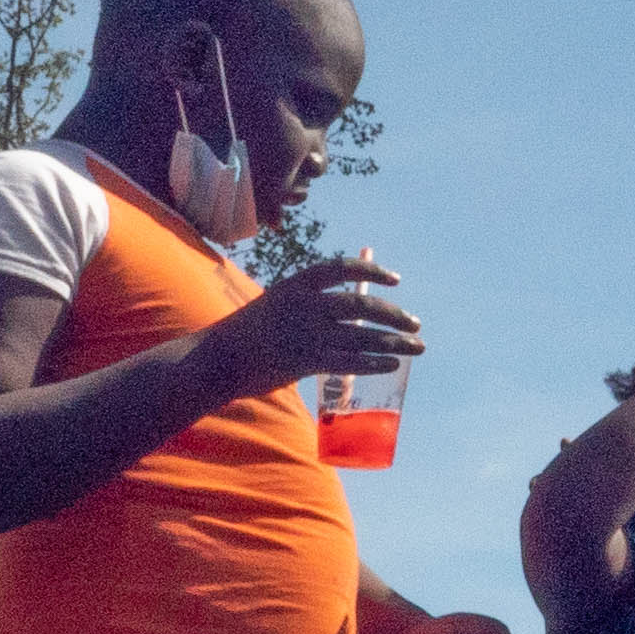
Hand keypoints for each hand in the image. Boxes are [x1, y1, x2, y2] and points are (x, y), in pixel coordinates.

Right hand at [212, 251, 422, 397]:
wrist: (217, 358)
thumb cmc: (250, 333)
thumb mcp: (279, 305)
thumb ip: (313, 307)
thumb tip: (354, 314)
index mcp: (297, 284)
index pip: (342, 269)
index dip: (373, 272)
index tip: (396, 281)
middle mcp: (305, 304)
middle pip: (361, 306)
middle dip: (394, 315)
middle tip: (416, 323)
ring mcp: (306, 333)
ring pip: (362, 336)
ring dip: (395, 341)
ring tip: (417, 346)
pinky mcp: (306, 361)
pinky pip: (350, 361)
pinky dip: (375, 362)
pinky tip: (393, 364)